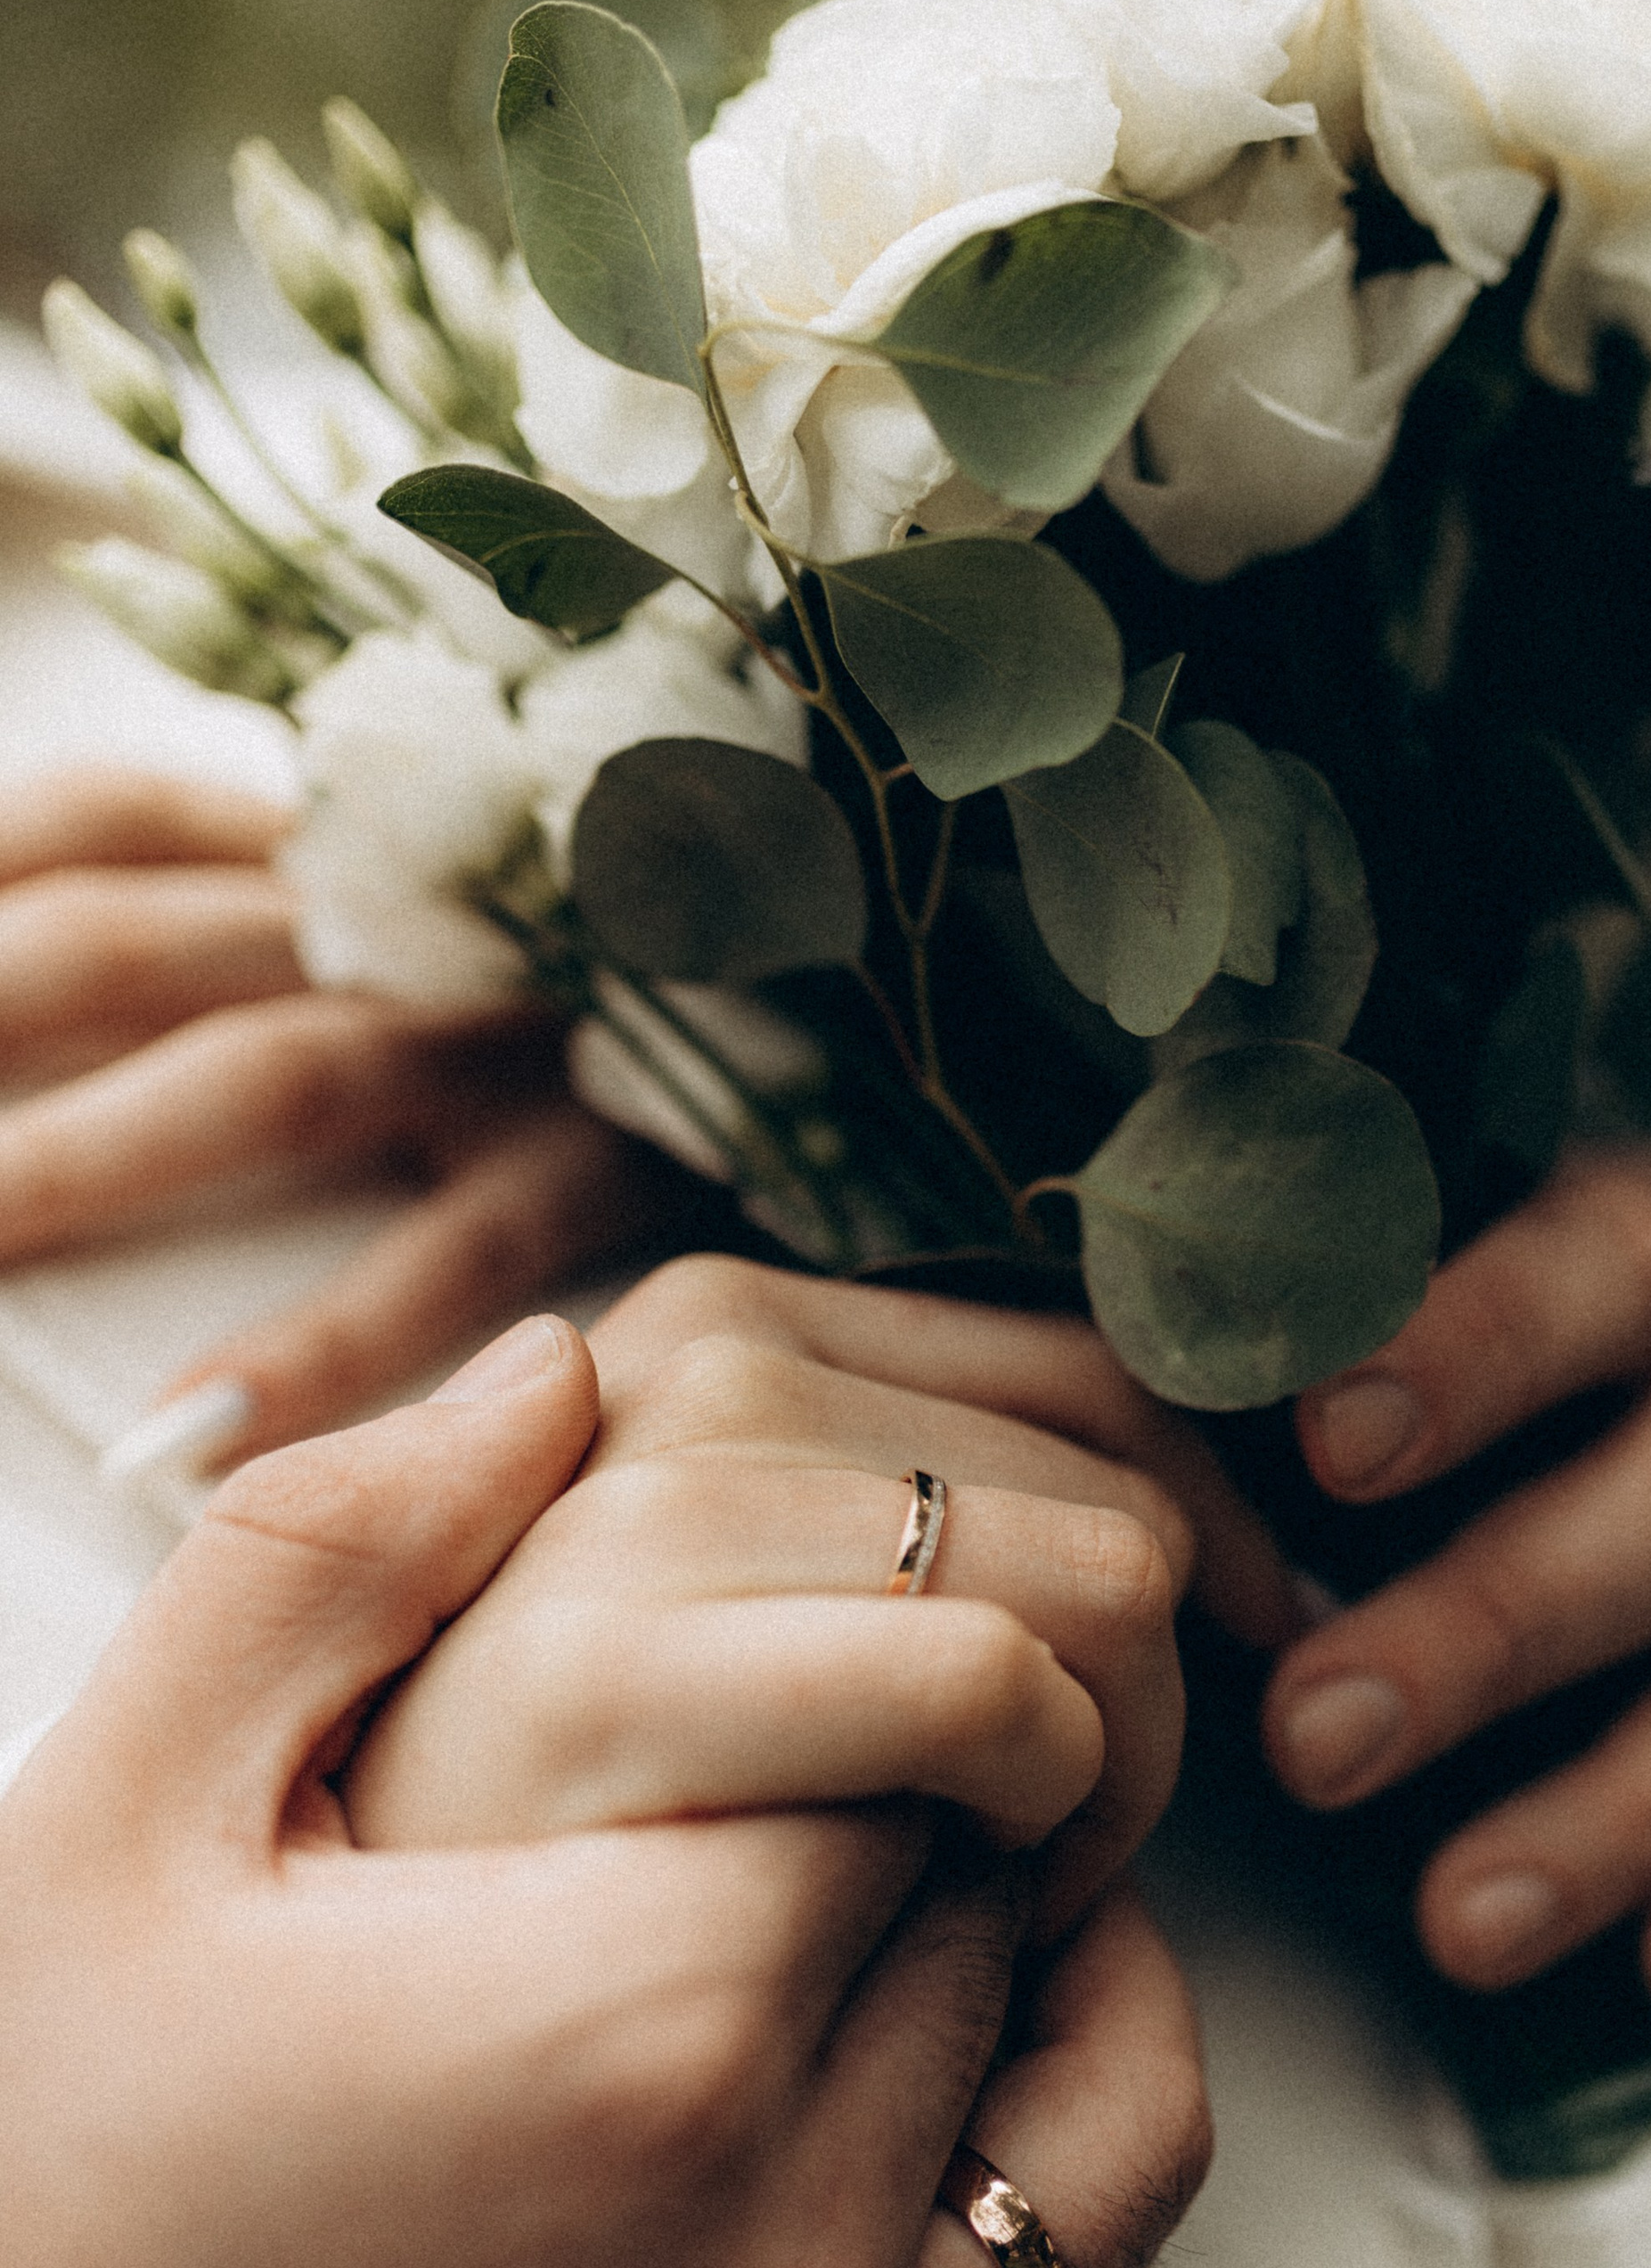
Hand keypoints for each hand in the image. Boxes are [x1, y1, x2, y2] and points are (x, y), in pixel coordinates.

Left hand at [0, 767, 682, 1469]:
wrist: (947, 987)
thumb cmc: (692, 952)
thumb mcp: (489, 887)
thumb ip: (331, 908)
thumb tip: (153, 939)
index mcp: (354, 826)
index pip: (95, 832)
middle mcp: (429, 903)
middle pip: (122, 946)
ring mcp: (530, 1022)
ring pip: (266, 1070)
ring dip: (79, 1161)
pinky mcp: (639, 1148)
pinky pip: (461, 1247)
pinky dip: (319, 1342)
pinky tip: (178, 1442)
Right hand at [0, 1320, 1207, 2267]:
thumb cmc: (23, 2200)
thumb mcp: (123, 1832)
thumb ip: (339, 1556)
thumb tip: (554, 1369)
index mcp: (633, 2011)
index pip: (918, 1725)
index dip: (843, 1659)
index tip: (751, 1664)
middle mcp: (781, 2240)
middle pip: (995, 1897)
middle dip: (919, 1807)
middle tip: (785, 1778)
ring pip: (1080, 2096)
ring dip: (1005, 1978)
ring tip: (871, 1919)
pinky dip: (1035, 2189)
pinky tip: (910, 2119)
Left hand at [1262, 1145, 1650, 2029]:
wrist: (1551, 1375)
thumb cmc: (1385, 1329)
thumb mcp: (1339, 1296)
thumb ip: (1270, 1314)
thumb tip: (1141, 1334)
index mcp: (1645, 1235)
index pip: (1591, 1268)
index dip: (1474, 1354)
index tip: (1324, 1445)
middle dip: (1491, 1632)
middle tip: (1310, 1740)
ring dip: (1614, 1813)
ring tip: (1451, 1928)